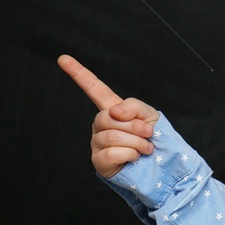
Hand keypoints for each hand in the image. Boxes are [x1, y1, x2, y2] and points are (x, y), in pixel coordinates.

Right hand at [58, 54, 159, 178]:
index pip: (93, 88)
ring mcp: (97, 143)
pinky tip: (135, 158)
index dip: (78, 73)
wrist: (162, 166)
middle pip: (108, 117)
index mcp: (112, 109)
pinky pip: (111, 153)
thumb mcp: (150, 115)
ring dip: (136, 143)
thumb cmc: (154, 140)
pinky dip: (129, 155)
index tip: (63, 58)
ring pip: (111, 136)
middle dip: (134, 126)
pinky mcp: (99, 161)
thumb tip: (114, 111)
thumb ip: (133, 106)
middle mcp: (100, 125)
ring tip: (146, 148)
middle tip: (149, 134)